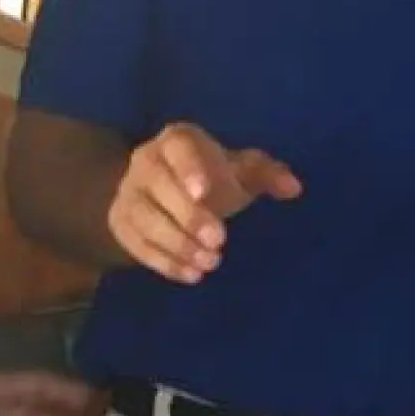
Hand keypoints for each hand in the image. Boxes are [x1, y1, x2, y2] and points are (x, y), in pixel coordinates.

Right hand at [107, 121, 301, 283]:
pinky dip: (163, 261)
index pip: (179, 148)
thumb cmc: (214, 176)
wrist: (171, 191)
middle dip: (188, 216)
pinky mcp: (120, 222)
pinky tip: (191, 275)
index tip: (204, 193)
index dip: (189, 168)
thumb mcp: (242, 170)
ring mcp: (128, 193)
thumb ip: (267, 175)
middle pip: (158, 186)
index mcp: (177, 140)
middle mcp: (145, 161)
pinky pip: (135, 243)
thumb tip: (294, 187)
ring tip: (210, 264)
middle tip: (218, 242)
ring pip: (144, 218)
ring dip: (176, 244)